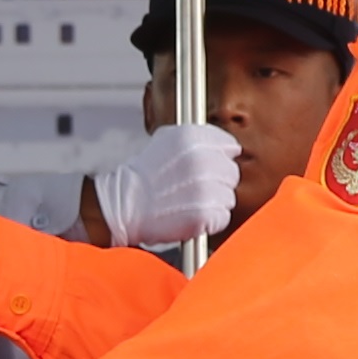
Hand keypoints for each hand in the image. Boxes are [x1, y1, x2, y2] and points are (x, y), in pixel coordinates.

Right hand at [86, 123, 241, 250]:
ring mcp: (205, 188)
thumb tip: (229, 147)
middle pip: (232, 173)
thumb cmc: (144, 175)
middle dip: (217, 181)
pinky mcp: (205, 213)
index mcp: (193, 138)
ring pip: (229, 196)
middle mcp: (202, 160)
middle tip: (193, 188)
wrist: (124, 205)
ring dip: (214, 202)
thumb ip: (199, 138)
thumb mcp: (166, 139)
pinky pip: (223, 217)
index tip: (206, 168)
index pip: (230, 146)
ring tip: (189, 202)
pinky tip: (191, 215)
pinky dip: (210, 220)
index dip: (219, 159)